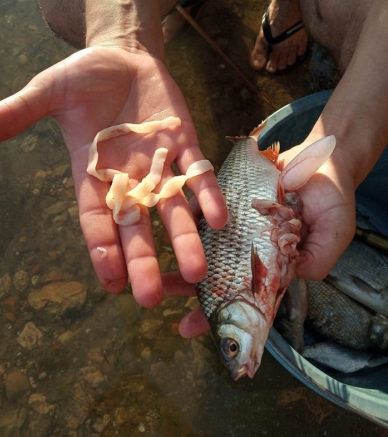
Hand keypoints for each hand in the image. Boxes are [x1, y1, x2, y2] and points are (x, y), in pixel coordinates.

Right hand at [0, 46, 227, 306]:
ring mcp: (160, 163)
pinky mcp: (185, 143)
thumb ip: (20, 112)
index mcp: (93, 173)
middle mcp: (129, 178)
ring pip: (174, 208)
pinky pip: (199, 173)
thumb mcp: (49, 92)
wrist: (123, 57)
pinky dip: (208, 194)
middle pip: (137, 226)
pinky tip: (219, 220)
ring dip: (185, 239)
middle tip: (151, 299)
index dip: (102, 249)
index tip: (110, 283)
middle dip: (144, 261)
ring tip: (197, 272)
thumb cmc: (84, 78)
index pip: (96, 219)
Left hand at [163, 132, 356, 337]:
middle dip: (187, 286)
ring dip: (180, 254)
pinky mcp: (230, 197)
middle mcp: (250, 246)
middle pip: (215, 271)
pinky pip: (206, 207)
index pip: (242, 294)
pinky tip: (166, 225)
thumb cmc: (332, 198)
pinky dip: (189, 216)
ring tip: (153, 268)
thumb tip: (294, 275)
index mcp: (272, 263)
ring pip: (205, 242)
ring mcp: (238, 222)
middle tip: (158, 296)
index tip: (189, 329)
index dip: (219, 313)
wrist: (322, 158)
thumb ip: (316, 258)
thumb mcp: (334, 232)